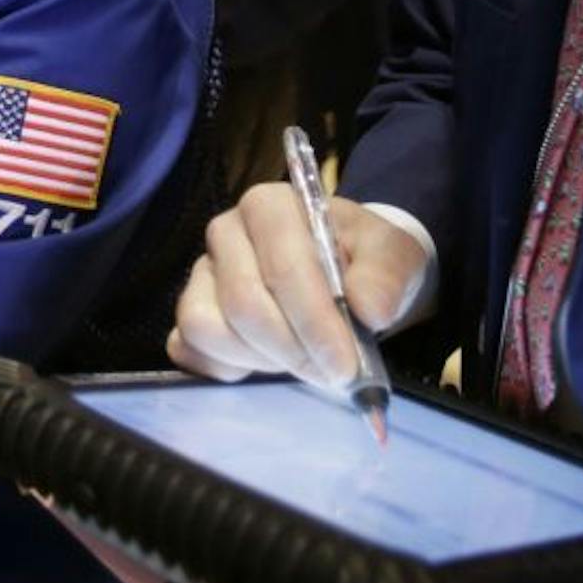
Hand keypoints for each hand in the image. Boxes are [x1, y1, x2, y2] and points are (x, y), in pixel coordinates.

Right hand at [168, 183, 429, 388]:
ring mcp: (201, 273)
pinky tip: (265, 366)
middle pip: (244, 304)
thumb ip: (386, 277)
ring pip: (210, 328)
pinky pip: (189, 349)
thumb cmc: (363, 261)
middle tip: (333, 375)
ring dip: (262, 360)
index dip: (314, 322)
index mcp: (270, 206)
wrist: (346, 275)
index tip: (347, 366)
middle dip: (293, 350)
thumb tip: (370, 310)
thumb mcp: (393, 257)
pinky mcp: (190, 311)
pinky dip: (227, 369)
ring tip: (303, 361)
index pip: (282, 268)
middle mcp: (225, 232)